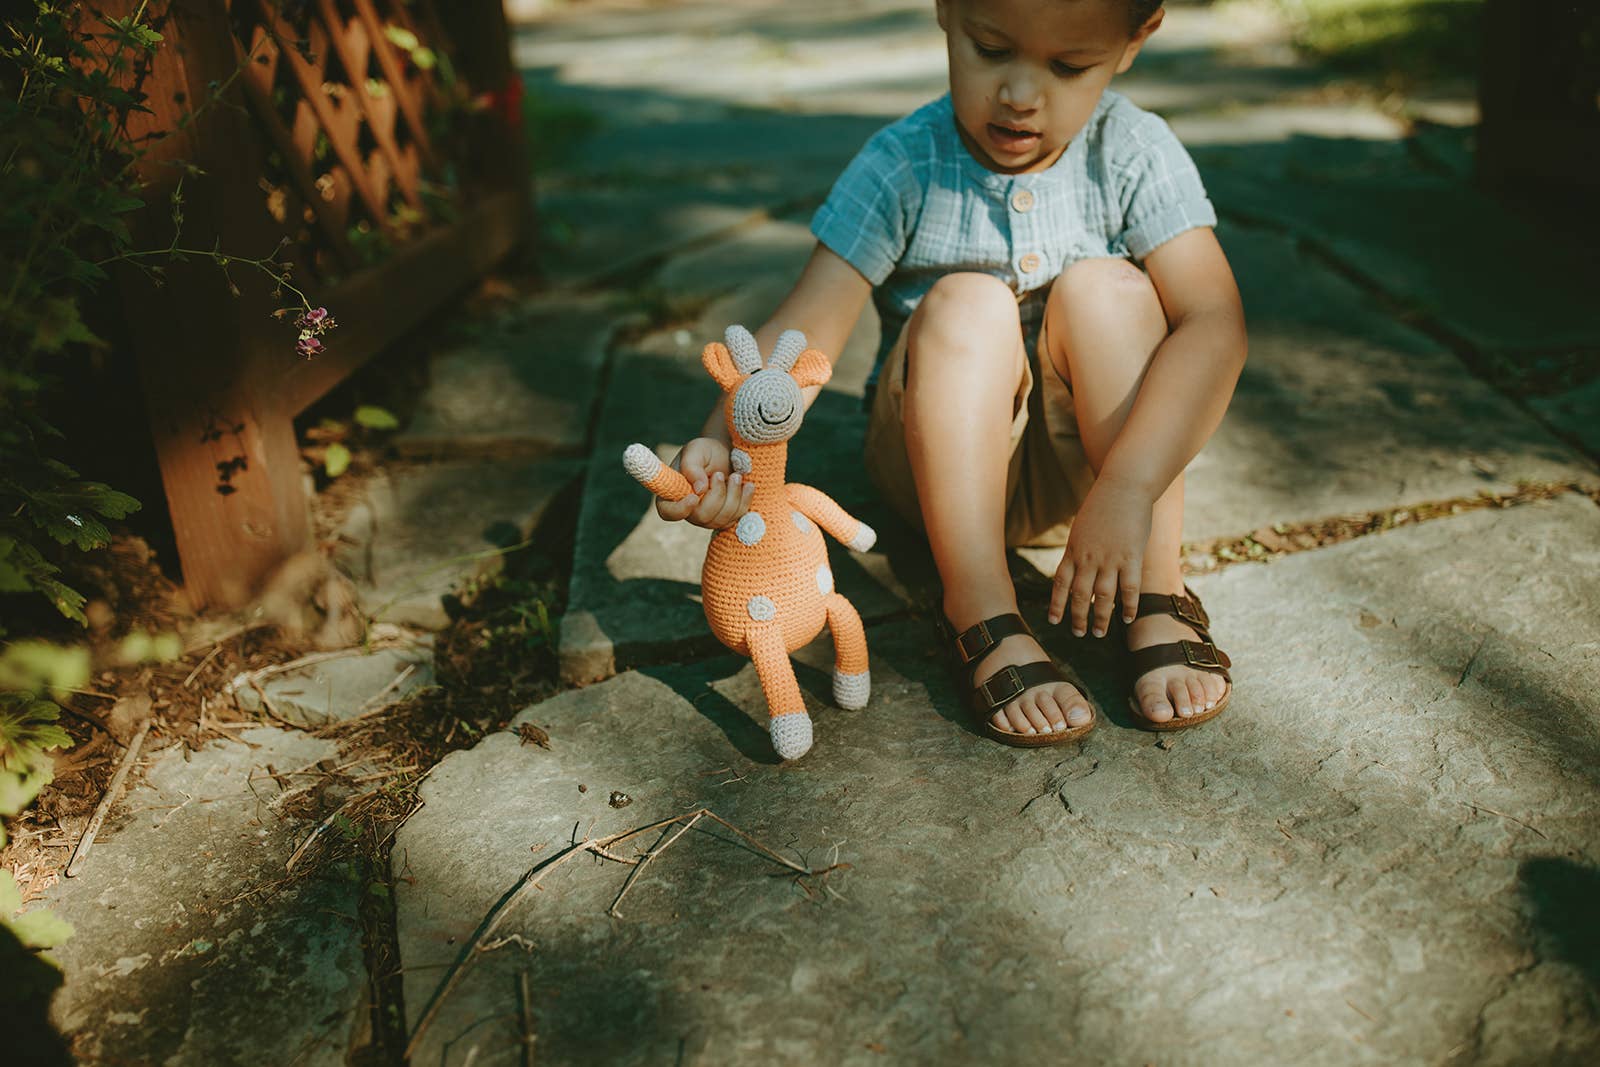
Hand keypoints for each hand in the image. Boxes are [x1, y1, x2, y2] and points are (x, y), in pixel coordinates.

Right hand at [654, 437, 755, 529]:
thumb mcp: (696, 450)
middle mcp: (688, 510)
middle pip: (701, 517)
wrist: (726, 454)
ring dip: (732, 496)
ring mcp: (708, 518)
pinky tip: (747, 485)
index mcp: (672, 494)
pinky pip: (737, 517)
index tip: (694, 497)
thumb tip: (699, 489)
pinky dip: (744, 500)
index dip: (680, 510)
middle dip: (716, 495)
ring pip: (721, 519)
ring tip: (736, 476)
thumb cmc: (706, 451)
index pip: (668, 512)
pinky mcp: (726, 518)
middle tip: (720, 474)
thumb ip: (692, 467)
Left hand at [1049, 479, 1153, 637]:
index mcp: (1073, 551)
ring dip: (1101, 618)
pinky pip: (1129, 589)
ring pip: (1103, 598)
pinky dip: (1128, 606)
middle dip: (1078, 618)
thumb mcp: (1082, 528)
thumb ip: (1079, 549)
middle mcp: (1088, 559)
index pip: (1060, 584)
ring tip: (1099, 633)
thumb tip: (1076, 565)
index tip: (1053, 620)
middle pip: (1079, 596)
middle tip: (1079, 633)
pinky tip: (1127, 618)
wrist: (1122, 486)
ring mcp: (1110, 560)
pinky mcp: (1131, 557)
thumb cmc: (1103, 505)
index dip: (1056, 604)